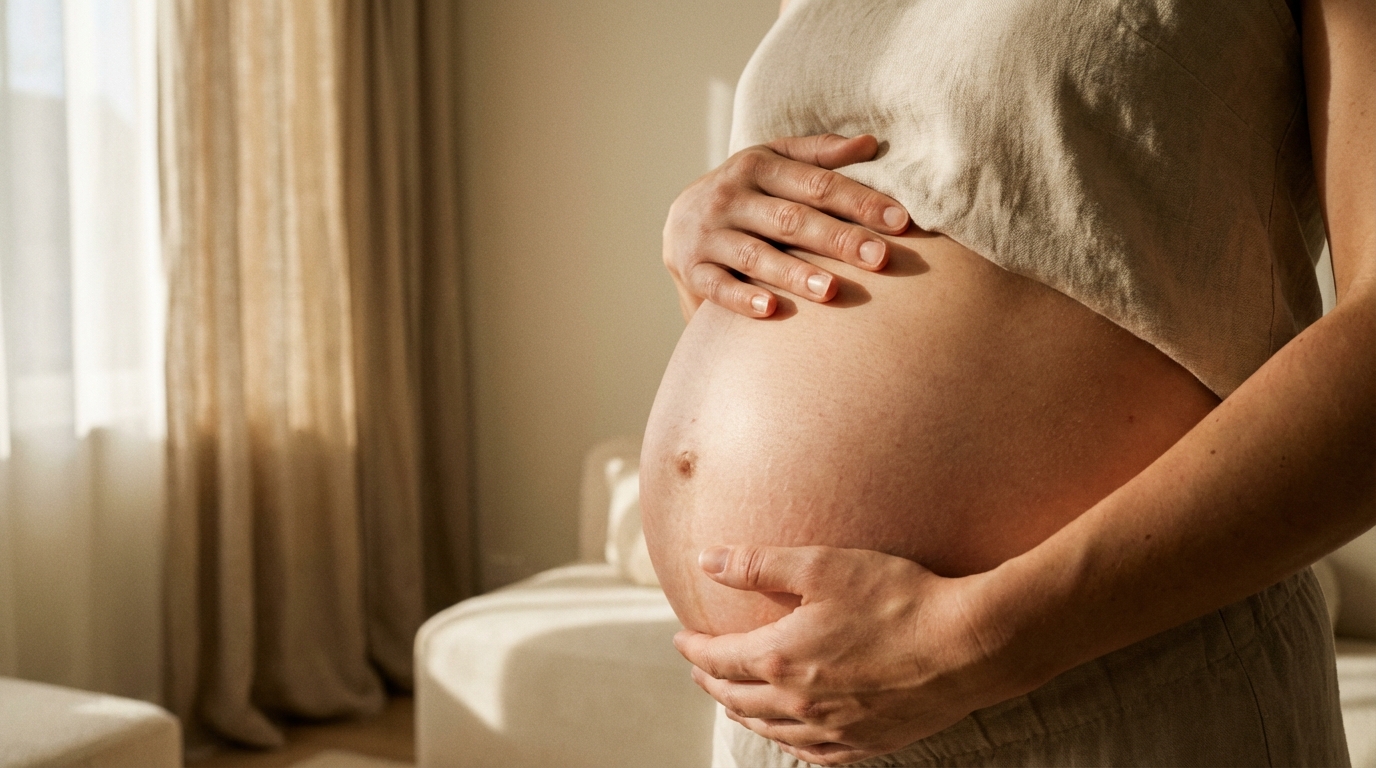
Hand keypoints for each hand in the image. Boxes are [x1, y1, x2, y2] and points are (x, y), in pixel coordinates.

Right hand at [663, 134, 910, 319]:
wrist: (679, 221)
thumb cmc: (747, 192)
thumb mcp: (775, 162)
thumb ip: (819, 154)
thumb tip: (870, 143)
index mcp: (758, 165)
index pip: (817, 184)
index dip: (860, 202)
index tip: (900, 222)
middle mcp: (730, 196)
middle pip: (791, 219)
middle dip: (838, 239)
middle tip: (879, 258)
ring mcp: (708, 234)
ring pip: (755, 255)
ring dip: (794, 273)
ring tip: (831, 290)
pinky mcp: (691, 268)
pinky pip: (718, 286)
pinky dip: (743, 299)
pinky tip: (772, 310)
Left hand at [674, 545, 1015, 765]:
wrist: (969, 646)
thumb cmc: (898, 599)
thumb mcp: (823, 566)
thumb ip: (758, 564)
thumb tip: (705, 561)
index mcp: (782, 659)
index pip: (719, 660)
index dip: (695, 650)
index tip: (682, 639)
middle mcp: (801, 703)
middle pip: (738, 698)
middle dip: (712, 682)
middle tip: (700, 670)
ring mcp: (835, 729)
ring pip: (771, 729)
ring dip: (744, 713)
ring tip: (733, 701)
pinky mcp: (868, 742)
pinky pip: (812, 753)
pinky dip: (788, 741)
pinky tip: (789, 734)